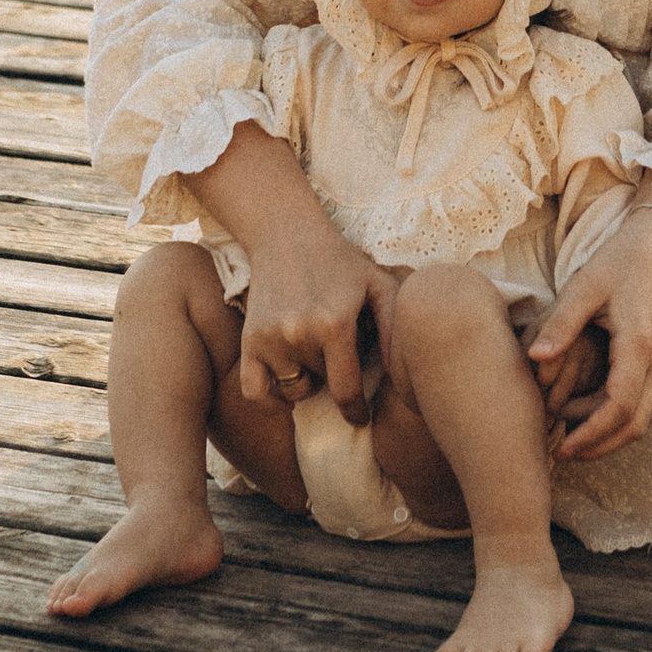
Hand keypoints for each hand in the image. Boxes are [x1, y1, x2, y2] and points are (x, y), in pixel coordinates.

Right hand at [237, 222, 387, 424]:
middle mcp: (299, 334)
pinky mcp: (248, 340)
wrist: (286, 234)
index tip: (361, 417)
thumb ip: (396, 326)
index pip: (346, 391)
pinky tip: (285, 383)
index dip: (357, 412)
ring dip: (306, 384)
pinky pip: (255, 392)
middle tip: (339, 357)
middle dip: (334, 379)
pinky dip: (271, 398)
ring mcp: (270, 339)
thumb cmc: (340, 262)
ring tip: (315, 358)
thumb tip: (403, 375)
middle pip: (322, 387)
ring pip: (293, 391)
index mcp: (334, 324)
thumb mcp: (378, 283)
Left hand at [526, 208, 651, 464]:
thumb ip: (561, 324)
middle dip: (599, 446)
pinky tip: (582, 410)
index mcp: (639, 345)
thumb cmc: (623, 259)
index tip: (562, 448)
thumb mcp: (586, 286)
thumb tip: (534, 359)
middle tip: (561, 454)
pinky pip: (639, 400)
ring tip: (565, 434)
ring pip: (640, 417)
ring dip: (606, 433)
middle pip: (635, 424)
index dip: (591, 434)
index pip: (619, 407)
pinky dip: (612, 416)